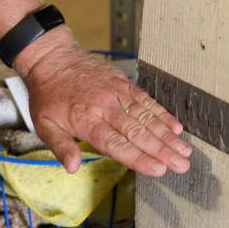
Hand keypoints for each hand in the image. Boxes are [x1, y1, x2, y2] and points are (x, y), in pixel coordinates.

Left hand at [16, 29, 192, 176]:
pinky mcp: (124, 84)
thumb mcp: (43, 124)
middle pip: (139, 133)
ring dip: (168, 135)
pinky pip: (146, 100)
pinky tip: (176, 126)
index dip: (139, 158)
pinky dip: (162, 114)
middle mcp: (106, 108)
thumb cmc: (48, 94)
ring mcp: (117, 94)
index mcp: (87, 121)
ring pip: (147, 117)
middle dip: (163, 151)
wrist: (52, 58)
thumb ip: (61, 146)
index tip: (158, 170)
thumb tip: (73, 167)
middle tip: (182, 165)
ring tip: (185, 150)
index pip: (117, 144)